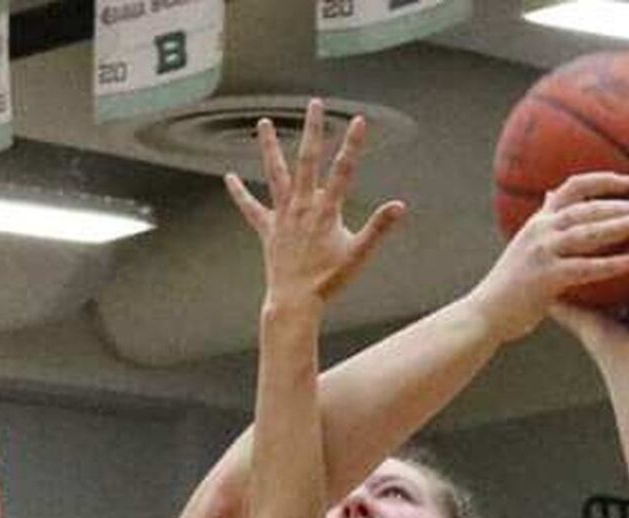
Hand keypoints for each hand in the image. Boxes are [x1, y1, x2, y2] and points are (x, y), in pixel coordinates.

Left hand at [225, 99, 404, 307]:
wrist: (294, 303)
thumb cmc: (327, 282)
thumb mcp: (358, 255)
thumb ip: (378, 228)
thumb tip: (400, 206)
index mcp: (325, 212)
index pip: (343, 171)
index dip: (352, 146)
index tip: (359, 120)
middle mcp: (301, 208)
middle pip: (307, 161)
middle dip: (312, 131)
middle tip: (314, 103)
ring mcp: (282, 217)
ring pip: (275, 175)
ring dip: (269, 147)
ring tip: (263, 123)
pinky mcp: (268, 230)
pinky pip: (251, 209)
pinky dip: (240, 193)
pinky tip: (228, 178)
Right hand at [470, 172, 628, 343]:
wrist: (482, 315)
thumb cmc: (507, 287)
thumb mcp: (523, 246)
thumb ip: (542, 222)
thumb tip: (549, 195)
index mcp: (538, 222)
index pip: (573, 187)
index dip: (604, 181)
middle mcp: (541, 231)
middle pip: (591, 208)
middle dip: (627, 205)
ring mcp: (543, 253)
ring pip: (592, 232)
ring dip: (626, 225)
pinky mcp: (546, 278)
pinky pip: (587, 267)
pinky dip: (613, 263)